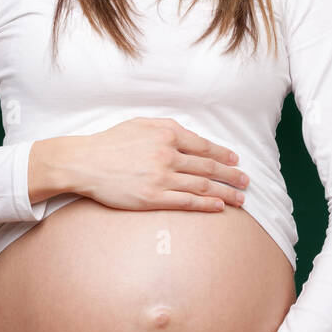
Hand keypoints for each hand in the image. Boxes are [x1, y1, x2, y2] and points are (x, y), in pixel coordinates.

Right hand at [69, 117, 248, 212]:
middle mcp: (167, 154)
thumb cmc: (110, 142)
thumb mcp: (140, 124)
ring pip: (202, 186)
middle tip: (246, 181)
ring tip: (240, 198)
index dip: (223, 154)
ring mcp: (161, 177)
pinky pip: (187, 202)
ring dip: (225, 192)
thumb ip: (166, 129)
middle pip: (208, 166)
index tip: (235, 160)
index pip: (203, 145)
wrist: (85, 162)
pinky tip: (219, 207)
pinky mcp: (153, 197)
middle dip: (231, 175)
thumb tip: (190, 137)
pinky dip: (206, 205)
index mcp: (167, 133)